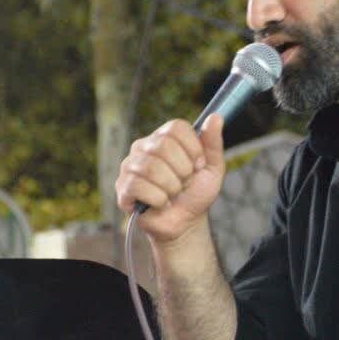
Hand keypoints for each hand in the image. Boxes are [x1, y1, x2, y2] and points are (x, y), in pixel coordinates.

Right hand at [115, 115, 225, 243]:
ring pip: (152, 167)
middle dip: (183, 170)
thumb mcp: (212, 168)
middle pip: (164, 145)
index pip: (176, 127)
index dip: (193, 148)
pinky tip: (162, 203)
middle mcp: (143, 147)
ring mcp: (130, 166)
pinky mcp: (123, 187)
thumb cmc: (196, 193)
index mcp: (164, 137)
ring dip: (172, 186)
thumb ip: (213, 143)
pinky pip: (138, 186)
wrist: (185, 223)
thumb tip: (215, 116)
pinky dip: (158, 199)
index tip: (198, 165)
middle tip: (184, 183)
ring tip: (173, 194)